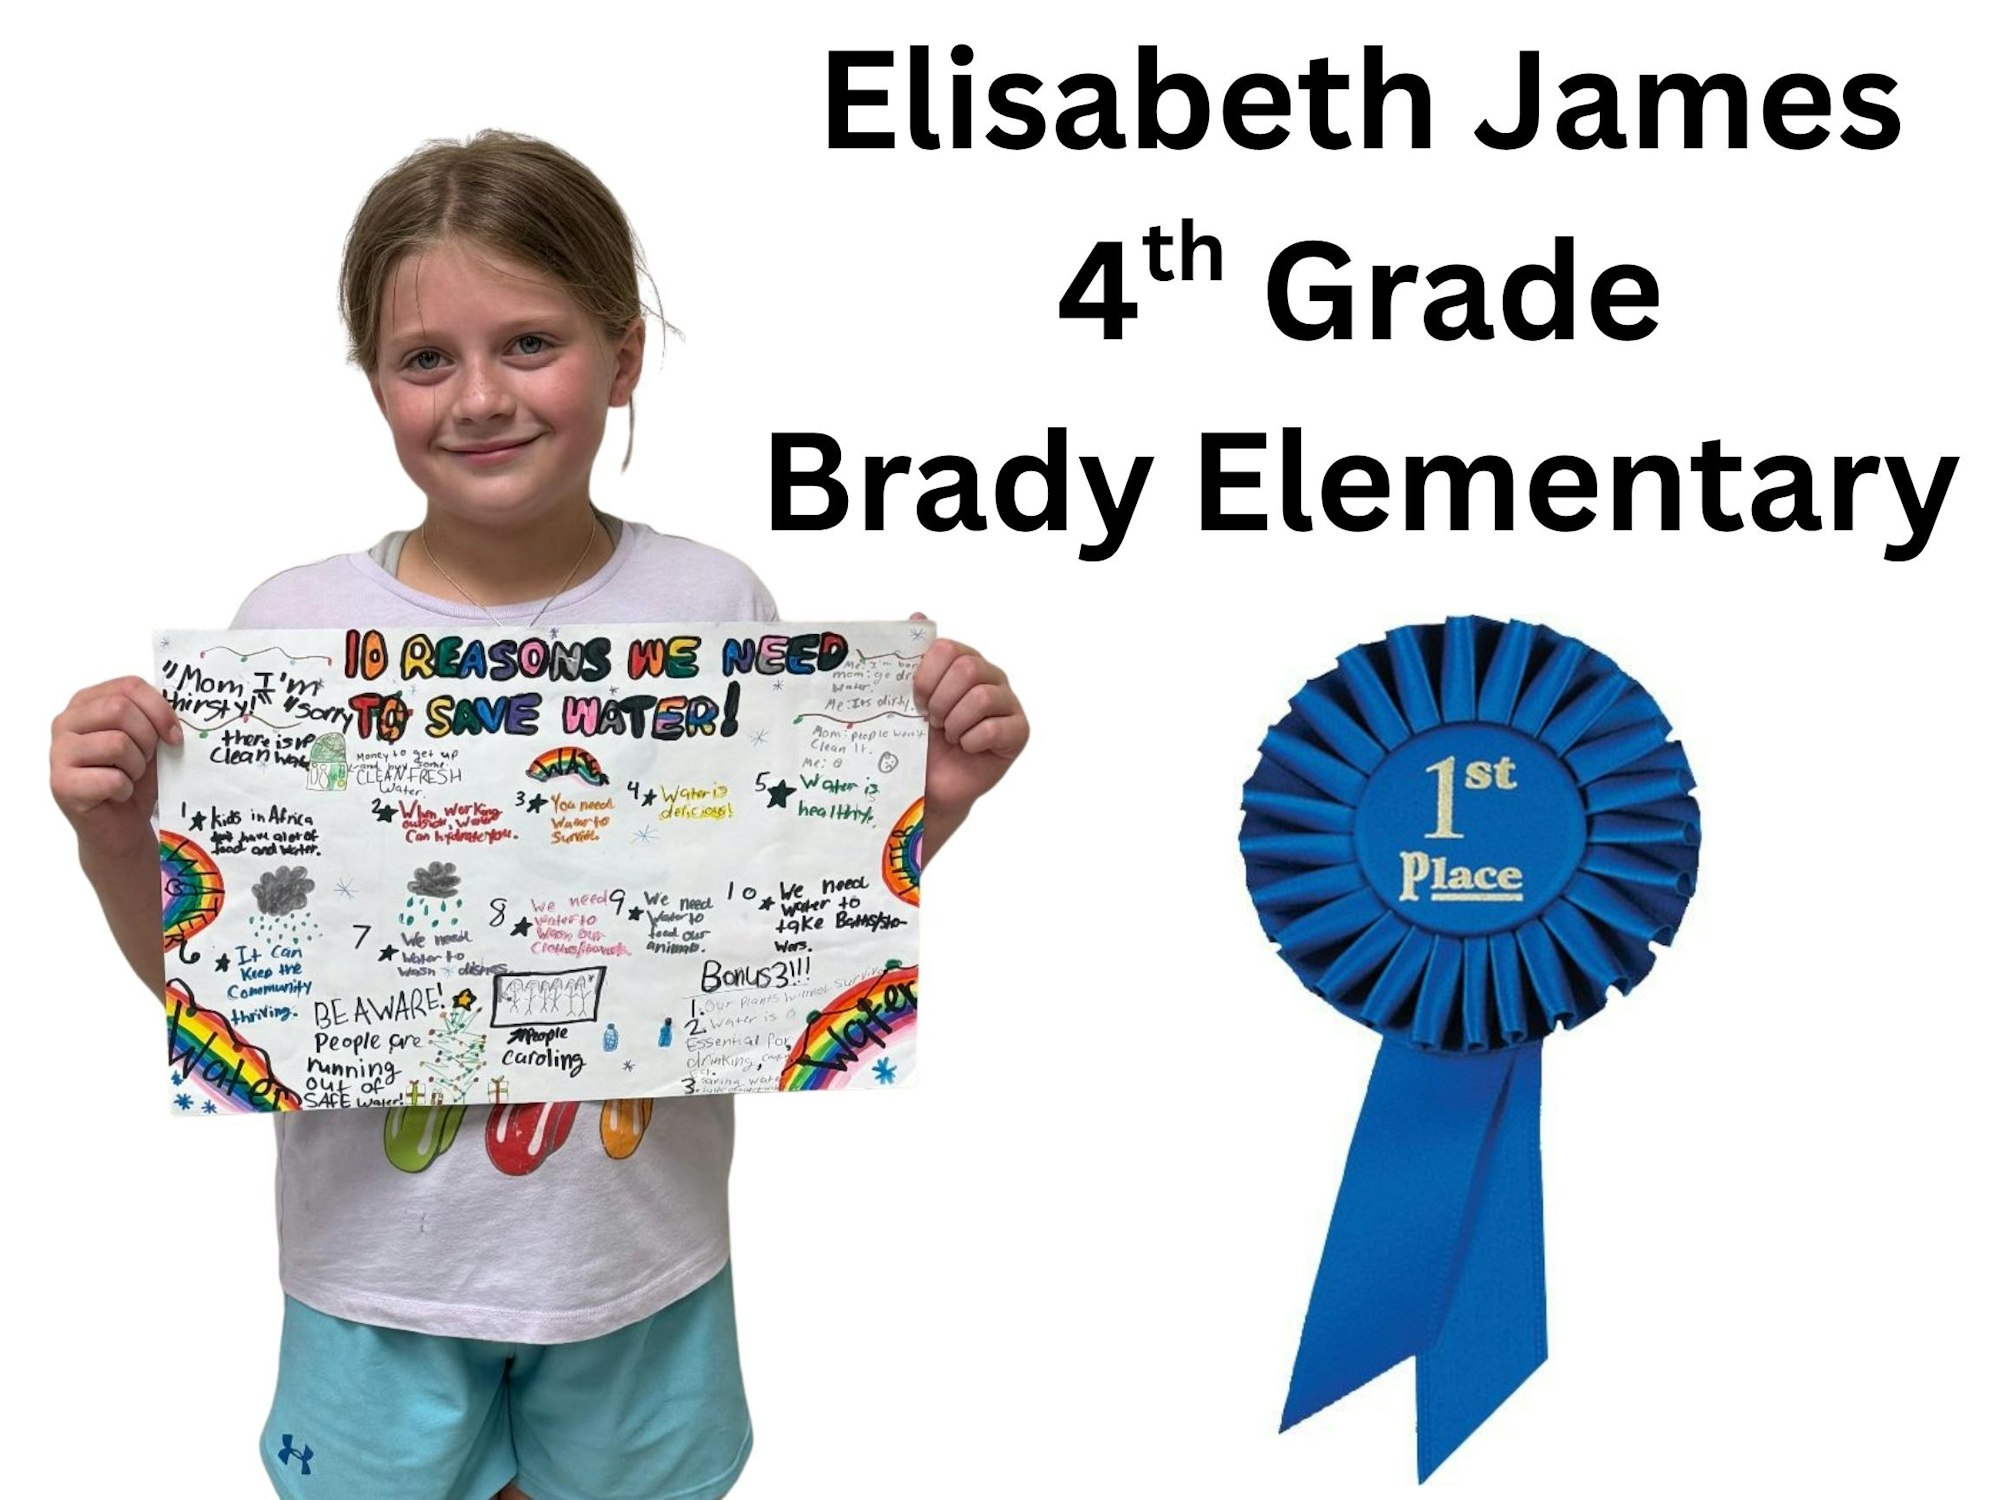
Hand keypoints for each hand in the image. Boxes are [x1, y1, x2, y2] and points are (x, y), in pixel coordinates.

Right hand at [51, 675, 179, 854]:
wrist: (120, 825)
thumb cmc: (134, 776)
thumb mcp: (149, 739)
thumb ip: (153, 716)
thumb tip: (183, 704)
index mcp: (86, 703)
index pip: (128, 686)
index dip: (160, 709)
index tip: (174, 735)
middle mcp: (66, 722)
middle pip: (119, 709)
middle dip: (147, 738)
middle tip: (146, 759)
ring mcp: (58, 752)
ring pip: (116, 743)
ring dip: (136, 766)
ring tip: (129, 776)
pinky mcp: (61, 784)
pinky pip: (112, 779)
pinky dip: (126, 789)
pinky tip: (117, 794)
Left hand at [910, 615, 1027, 853]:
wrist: (930, 782)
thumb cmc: (920, 738)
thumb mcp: (907, 698)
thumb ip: (913, 657)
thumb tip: (918, 615)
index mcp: (964, 660)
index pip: (947, 648)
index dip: (926, 675)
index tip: (916, 700)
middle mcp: (990, 676)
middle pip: (967, 669)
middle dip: (941, 700)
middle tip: (933, 721)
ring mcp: (1008, 703)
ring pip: (981, 697)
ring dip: (955, 723)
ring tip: (950, 736)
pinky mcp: (1018, 731)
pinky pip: (994, 728)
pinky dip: (971, 742)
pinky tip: (967, 748)